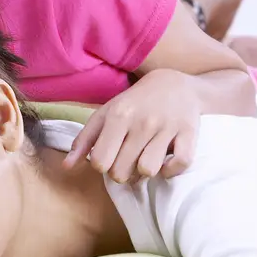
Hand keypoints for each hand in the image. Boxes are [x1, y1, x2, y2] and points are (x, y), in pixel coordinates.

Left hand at [65, 69, 200, 181]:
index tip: (110, 157)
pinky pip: (179, 164)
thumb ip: (84, 141)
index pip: (100, 162)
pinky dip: (171, 170)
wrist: (175, 84)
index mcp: (118, 115)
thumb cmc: (134, 103)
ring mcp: (167, 127)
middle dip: (122, 173)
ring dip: (146, 171)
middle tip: (128, 160)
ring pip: (148, 170)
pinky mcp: (189, 133)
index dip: (102, 166)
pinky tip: (165, 161)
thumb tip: (67, 167)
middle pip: (121, 172)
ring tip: (145, 159)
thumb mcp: (106, 114)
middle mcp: (142, 121)